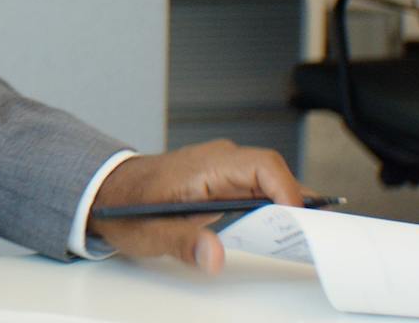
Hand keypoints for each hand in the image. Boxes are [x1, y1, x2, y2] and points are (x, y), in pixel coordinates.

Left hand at [86, 139, 305, 274]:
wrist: (107, 193)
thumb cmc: (126, 208)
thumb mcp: (150, 233)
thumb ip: (184, 243)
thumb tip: (216, 255)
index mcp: (204, 166)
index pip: (262, 166)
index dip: (288, 192)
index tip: (297, 222)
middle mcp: (218, 161)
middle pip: (274, 173)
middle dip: (296, 203)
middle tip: (311, 237)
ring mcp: (222, 169)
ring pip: (270, 180)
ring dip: (287, 206)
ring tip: (302, 237)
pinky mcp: (223, 181)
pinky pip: (258, 188)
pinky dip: (274, 208)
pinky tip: (281, 231)